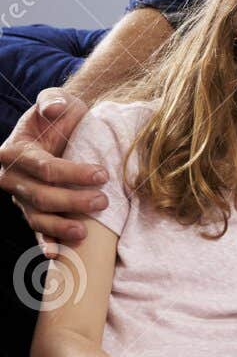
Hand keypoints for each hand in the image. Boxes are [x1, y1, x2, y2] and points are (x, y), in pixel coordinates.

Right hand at [0, 88, 106, 251]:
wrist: (60, 131)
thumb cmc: (60, 117)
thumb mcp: (57, 101)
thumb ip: (53, 101)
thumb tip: (54, 110)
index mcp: (15, 151)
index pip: (44, 167)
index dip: (73, 173)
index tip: (103, 174)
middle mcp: (12, 177)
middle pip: (41, 195)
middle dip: (72, 201)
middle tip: (103, 201)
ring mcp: (20, 197)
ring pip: (37, 217)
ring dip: (59, 227)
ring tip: (83, 232)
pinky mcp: (31, 210)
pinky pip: (35, 230)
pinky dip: (44, 243)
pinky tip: (56, 255)